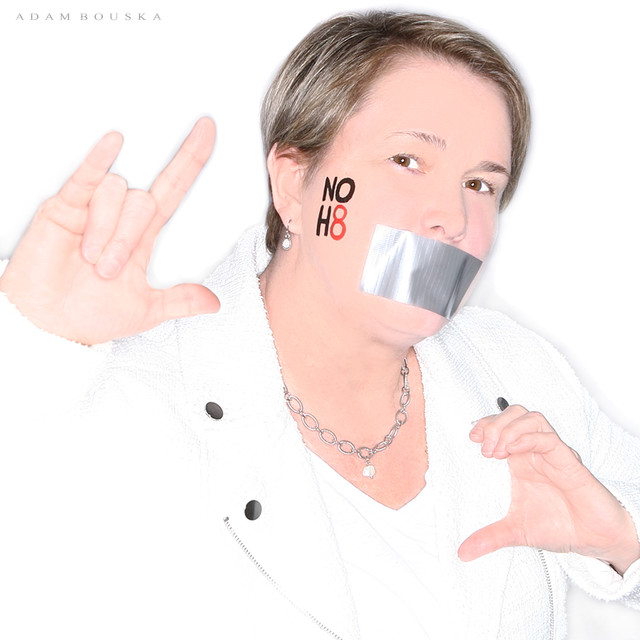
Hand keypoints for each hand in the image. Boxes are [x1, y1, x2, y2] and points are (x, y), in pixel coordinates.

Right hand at [0, 118, 219, 344]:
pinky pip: (86, 177)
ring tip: (88, 258)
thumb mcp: (146, 310)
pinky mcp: (63, 207)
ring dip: (105, 231)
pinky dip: (98, 161)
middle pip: (143, 202)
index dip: (191, 161)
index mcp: (142, 237)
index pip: (173, 190)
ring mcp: (92, 210)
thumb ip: (180, 301)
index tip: (208, 131)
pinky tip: (113, 144)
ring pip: (116, 195)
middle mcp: (120, 218)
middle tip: (107, 270)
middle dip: (126, 239)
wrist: (50, 325)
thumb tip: (214, 302)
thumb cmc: (91, 314)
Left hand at [459, 405, 639, 574]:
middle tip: (483, 447)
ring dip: (509, 428)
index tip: (471, 440)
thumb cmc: (559, 526)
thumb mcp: (516, 532)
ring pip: (532, 419)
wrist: (594, 540)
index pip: (500, 425)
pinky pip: (548, 439)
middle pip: (514, 414)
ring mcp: (552, 454)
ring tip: (496, 450)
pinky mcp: (569, 462)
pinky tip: (514, 451)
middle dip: (494, 423)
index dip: (485, 425)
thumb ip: (490, 537)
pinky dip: (528, 439)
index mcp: (519, 460)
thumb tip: (463, 553)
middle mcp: (534, 452)